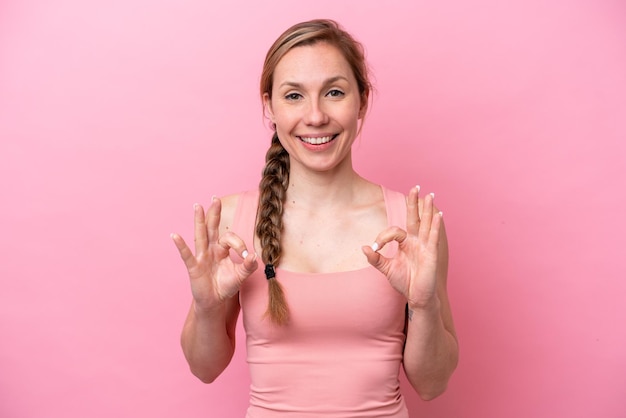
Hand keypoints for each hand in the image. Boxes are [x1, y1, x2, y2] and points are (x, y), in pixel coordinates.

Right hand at [171, 198, 257, 310]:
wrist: (215, 302)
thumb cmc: (226, 286)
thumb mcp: (240, 276)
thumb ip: (248, 266)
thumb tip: (254, 256)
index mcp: (222, 249)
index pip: (230, 238)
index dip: (239, 244)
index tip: (246, 256)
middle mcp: (210, 249)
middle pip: (212, 228)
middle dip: (214, 213)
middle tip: (215, 198)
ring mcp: (201, 257)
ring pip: (200, 235)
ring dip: (199, 221)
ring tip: (197, 206)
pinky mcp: (194, 267)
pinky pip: (187, 255)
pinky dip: (181, 245)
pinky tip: (175, 235)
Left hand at [362, 186, 442, 308]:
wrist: (416, 297)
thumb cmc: (404, 282)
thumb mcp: (386, 269)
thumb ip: (375, 258)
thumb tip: (364, 247)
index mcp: (407, 243)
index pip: (395, 231)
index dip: (383, 237)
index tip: (375, 248)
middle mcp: (417, 242)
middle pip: (415, 218)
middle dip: (414, 203)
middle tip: (415, 187)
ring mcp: (425, 246)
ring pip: (426, 224)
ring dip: (428, 209)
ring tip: (430, 195)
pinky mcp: (432, 254)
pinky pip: (433, 238)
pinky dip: (436, 226)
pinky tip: (438, 216)